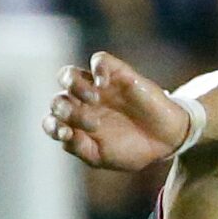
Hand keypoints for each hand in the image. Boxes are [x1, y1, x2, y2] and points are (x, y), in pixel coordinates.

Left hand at [44, 52, 190, 173]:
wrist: (166, 140)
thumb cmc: (133, 149)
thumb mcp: (103, 158)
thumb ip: (80, 148)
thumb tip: (65, 135)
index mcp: (76, 125)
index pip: (52, 120)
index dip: (53, 126)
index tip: (67, 135)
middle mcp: (82, 104)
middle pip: (58, 99)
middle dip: (68, 112)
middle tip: (93, 125)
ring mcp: (98, 88)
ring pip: (68, 74)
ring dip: (74, 86)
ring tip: (93, 100)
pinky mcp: (118, 74)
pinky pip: (99, 60)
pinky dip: (98, 69)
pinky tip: (105, 85)